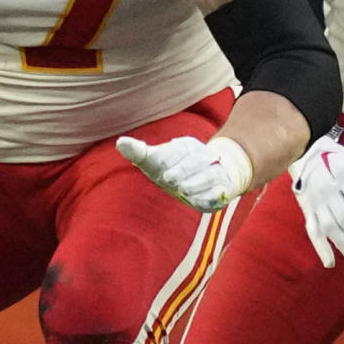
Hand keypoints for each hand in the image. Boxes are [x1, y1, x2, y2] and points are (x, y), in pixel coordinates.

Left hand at [116, 134, 252, 210]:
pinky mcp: (223, 189)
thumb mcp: (155, 159)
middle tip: (168, 179)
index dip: (170, 156)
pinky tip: (197, 201)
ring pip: (210, 175)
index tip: (159, 166)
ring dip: (196, 182)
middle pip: (197, 160)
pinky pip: (219, 192)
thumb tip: (119, 142)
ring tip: (183, 189)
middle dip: (183, 169)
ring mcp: (216, 172)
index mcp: (187, 146)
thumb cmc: (174, 167)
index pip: (181, 148)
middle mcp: (204, 156)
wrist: (209, 176)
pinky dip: (209, 196)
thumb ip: (138, 152)